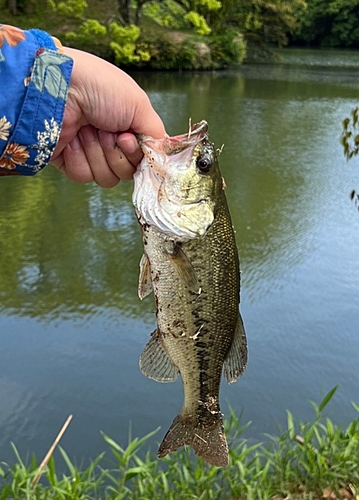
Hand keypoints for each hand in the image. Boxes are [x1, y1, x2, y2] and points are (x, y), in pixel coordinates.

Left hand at [50, 47, 164, 186]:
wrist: (59, 86)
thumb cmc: (99, 87)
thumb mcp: (140, 106)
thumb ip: (156, 136)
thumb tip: (162, 157)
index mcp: (128, 127)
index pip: (144, 159)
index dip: (138, 155)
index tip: (127, 139)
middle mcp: (111, 141)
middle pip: (127, 172)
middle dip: (116, 154)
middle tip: (105, 131)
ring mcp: (89, 153)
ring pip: (107, 178)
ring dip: (97, 154)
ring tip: (86, 130)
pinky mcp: (68, 162)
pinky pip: (84, 177)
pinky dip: (79, 158)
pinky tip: (72, 138)